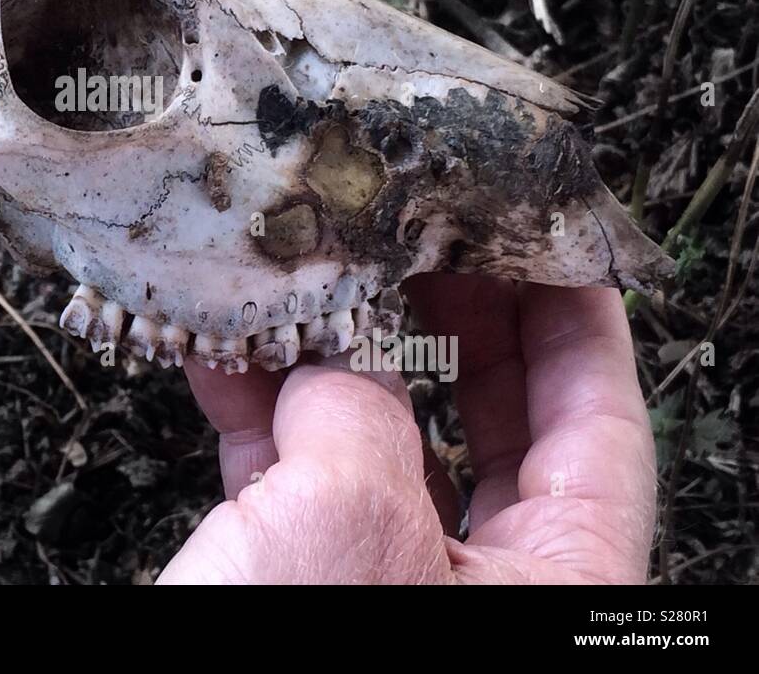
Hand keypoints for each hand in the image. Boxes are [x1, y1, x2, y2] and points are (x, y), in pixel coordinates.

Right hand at [160, 277, 655, 583]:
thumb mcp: (352, 525)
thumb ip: (360, 412)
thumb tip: (337, 350)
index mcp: (559, 590)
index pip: (600, 425)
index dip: (574, 319)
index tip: (543, 238)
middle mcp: (486, 589)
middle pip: (493, 424)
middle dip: (452, 321)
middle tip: (422, 237)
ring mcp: (387, 585)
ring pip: (377, 440)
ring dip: (332, 354)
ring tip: (306, 274)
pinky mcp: (302, 585)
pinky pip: (292, 475)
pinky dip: (259, 409)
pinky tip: (226, 349)